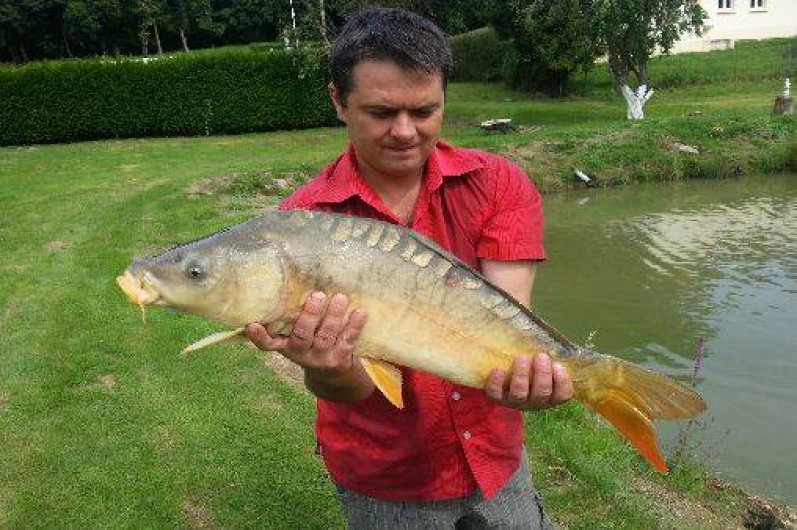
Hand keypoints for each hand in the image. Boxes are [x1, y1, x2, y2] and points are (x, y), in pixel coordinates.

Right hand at [244, 292, 367, 378]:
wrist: (332, 373)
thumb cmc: (310, 341)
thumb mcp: (295, 333)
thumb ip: (291, 315)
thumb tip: (292, 275)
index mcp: (285, 345)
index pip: (267, 343)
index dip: (259, 336)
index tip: (252, 325)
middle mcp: (300, 353)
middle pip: (302, 336)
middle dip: (310, 316)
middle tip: (318, 295)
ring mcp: (321, 357)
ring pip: (326, 337)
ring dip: (333, 317)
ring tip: (340, 298)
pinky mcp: (340, 358)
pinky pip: (347, 341)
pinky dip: (354, 326)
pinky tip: (360, 312)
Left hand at [485, 353, 573, 410]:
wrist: (503, 375)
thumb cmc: (529, 365)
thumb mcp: (540, 363)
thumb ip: (547, 357)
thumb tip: (552, 342)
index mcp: (549, 395)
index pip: (563, 395)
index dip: (563, 382)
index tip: (558, 365)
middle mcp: (534, 401)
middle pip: (542, 393)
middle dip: (543, 374)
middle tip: (541, 356)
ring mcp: (514, 401)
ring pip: (520, 394)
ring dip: (522, 375)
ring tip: (522, 358)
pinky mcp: (497, 398)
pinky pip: (496, 394)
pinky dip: (497, 382)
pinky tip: (499, 369)